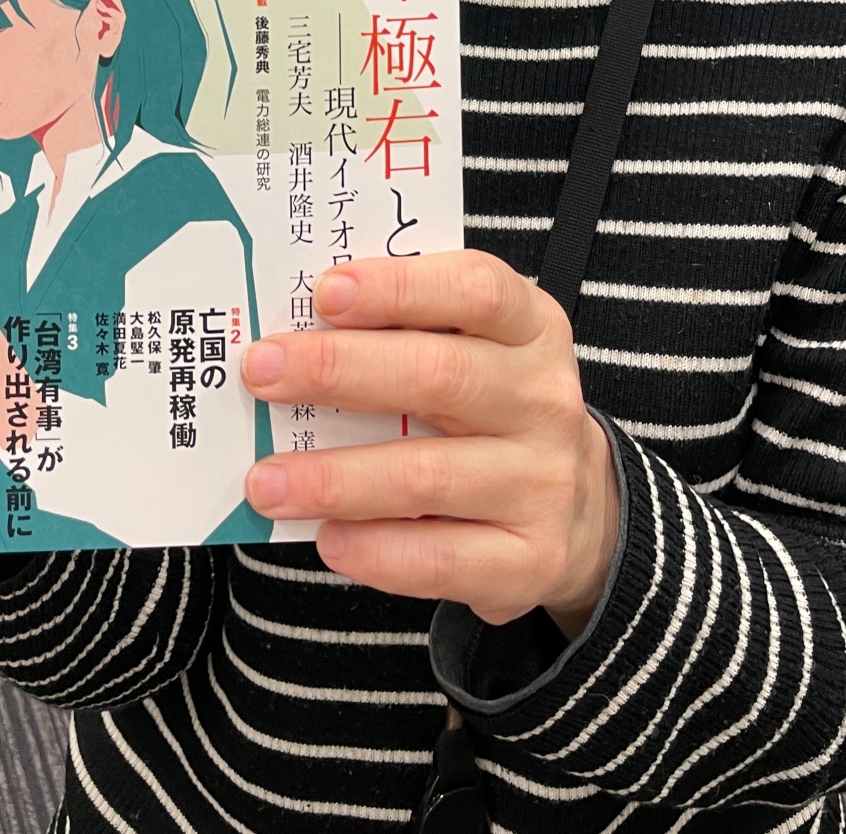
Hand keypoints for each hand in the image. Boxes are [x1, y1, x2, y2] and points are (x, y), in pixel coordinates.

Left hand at [241, 250, 618, 635]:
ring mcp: (541, 484)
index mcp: (532, 329)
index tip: (324, 291)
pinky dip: (374, 549)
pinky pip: (440, 557)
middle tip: (261, 373)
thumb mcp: (477, 352)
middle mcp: (543, 401)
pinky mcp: (529, 560)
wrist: (584, 512)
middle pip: (440, 375)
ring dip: (333, 477)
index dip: (399, 287)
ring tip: (266, 481)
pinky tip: (325, 537)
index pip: (476, 289)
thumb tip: (296, 332)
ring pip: (426, 476)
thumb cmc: (495, 411)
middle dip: (338, 371)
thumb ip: (407, 331)